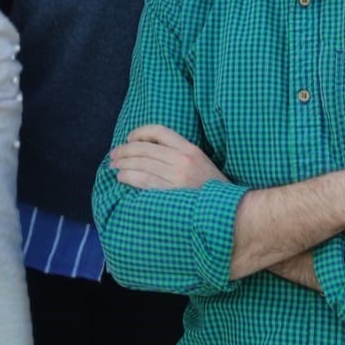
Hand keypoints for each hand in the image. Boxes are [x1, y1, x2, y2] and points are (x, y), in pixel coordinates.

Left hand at [109, 125, 224, 190]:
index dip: (140, 132)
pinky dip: (129, 177)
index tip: (129, 138)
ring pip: (142, 165)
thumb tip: (148, 151)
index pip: (159, 131)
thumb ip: (179, 154)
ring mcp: (177, 178)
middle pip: (145, 149)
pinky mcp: (171, 195)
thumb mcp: (200, 163)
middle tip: (113, 155)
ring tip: (114, 166)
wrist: (231, 212)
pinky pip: (144, 182)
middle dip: (125, 150)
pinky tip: (122, 178)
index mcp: (190, 149)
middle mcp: (183, 160)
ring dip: (123, 164)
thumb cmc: (211, 189)